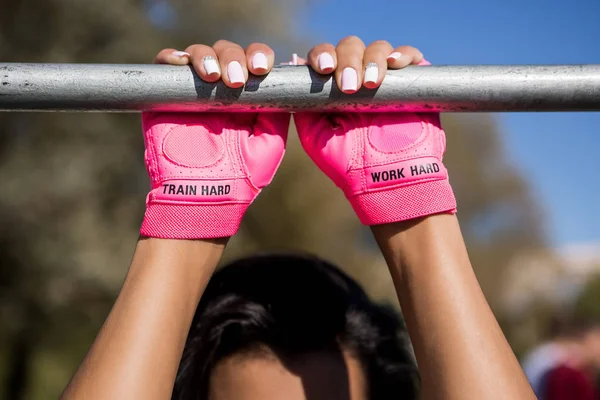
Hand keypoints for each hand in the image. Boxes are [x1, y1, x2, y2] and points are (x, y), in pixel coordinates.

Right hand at [141, 42, 289, 238]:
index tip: (262, 69)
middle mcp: (219, 89)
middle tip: (237, 80)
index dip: (259, 56)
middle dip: (234, 57)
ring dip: (207, 56)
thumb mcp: (270, 142)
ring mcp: (192, 91)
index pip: (252, 60)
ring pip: (198, 53)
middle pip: (226, 51)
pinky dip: (172, 57)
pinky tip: (183, 65)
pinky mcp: (164, 96)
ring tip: (214, 77)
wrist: (206, 197)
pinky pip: (164, 64)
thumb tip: (288, 74)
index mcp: (245, 97)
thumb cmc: (241, 177)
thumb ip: (278, 109)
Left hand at [293, 37, 455, 224]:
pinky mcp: (414, 83)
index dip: (322, 55)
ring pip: (379, 48)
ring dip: (372, 60)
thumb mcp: (314, 136)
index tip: (324, 69)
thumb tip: (295, 63)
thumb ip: (301, 104)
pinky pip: (411, 55)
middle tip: (349, 86)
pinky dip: (404, 54)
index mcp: (335, 87)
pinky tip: (395, 65)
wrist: (385, 180)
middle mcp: (360, 78)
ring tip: (371, 84)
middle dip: (347, 61)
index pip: (327, 55)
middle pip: (351, 46)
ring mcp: (388, 80)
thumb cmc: (348, 164)